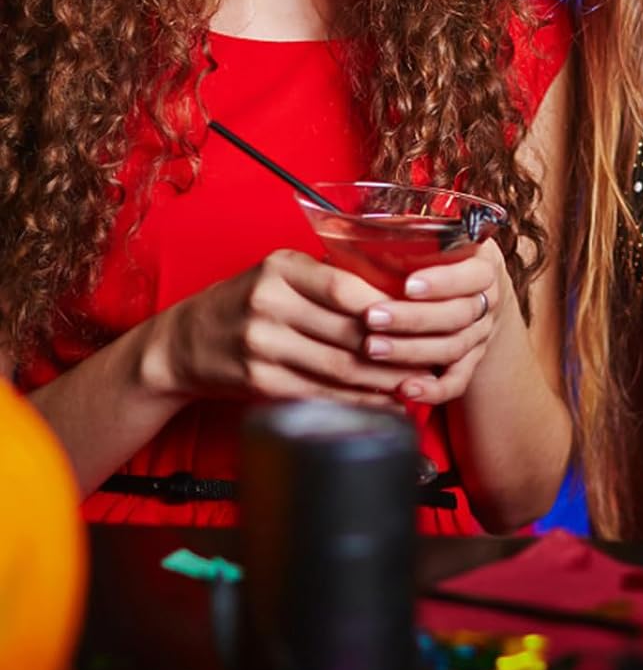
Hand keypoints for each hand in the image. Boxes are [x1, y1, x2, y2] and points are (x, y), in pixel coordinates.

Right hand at [148, 249, 415, 408]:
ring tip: (415, 382)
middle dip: (395, 347)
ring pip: (337, 365)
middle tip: (431, 356)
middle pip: (347, 330)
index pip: (345, 287)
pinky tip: (380, 401)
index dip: (386, 307)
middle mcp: (269, 303)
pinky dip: (353, 399)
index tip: (420, 317)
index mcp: (282, 268)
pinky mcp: (258, 381)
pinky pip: (317, 391)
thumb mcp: (280, 276)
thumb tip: (398, 294)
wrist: (184, 343)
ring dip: (381, 379)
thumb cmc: (248, 303)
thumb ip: (328, 280)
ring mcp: (261, 344)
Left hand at [357, 241, 505, 406]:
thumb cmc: (438, 261)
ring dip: (411, 351)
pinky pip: (458, 381)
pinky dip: (433, 389)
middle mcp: (488, 298)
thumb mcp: (433, 240)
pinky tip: (405, 391)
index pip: (473, 273)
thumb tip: (350, 220)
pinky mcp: (472, 362)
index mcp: (482, 261)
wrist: (475, 296)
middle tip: (372, 319)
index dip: (443, 281)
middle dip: (413, 318)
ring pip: (454, 347)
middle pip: (459, 314)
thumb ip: (406, 234)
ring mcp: (482, 333)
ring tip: (371, 350)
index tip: (407, 284)